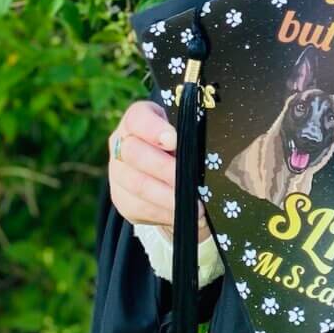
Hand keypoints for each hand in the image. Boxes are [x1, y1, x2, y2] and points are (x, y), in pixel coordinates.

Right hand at [107, 100, 210, 242]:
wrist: (168, 169)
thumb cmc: (183, 142)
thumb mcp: (188, 130)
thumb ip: (193, 131)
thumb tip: (215, 142)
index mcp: (137, 119)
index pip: (137, 118)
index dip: (153, 129)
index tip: (174, 141)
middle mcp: (121, 143)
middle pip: (134, 154)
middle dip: (164, 169)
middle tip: (190, 182)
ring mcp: (117, 172)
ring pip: (136, 185)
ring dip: (167, 197)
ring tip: (194, 205)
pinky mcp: (121, 198)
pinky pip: (138, 208)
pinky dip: (162, 213)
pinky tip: (182, 214)